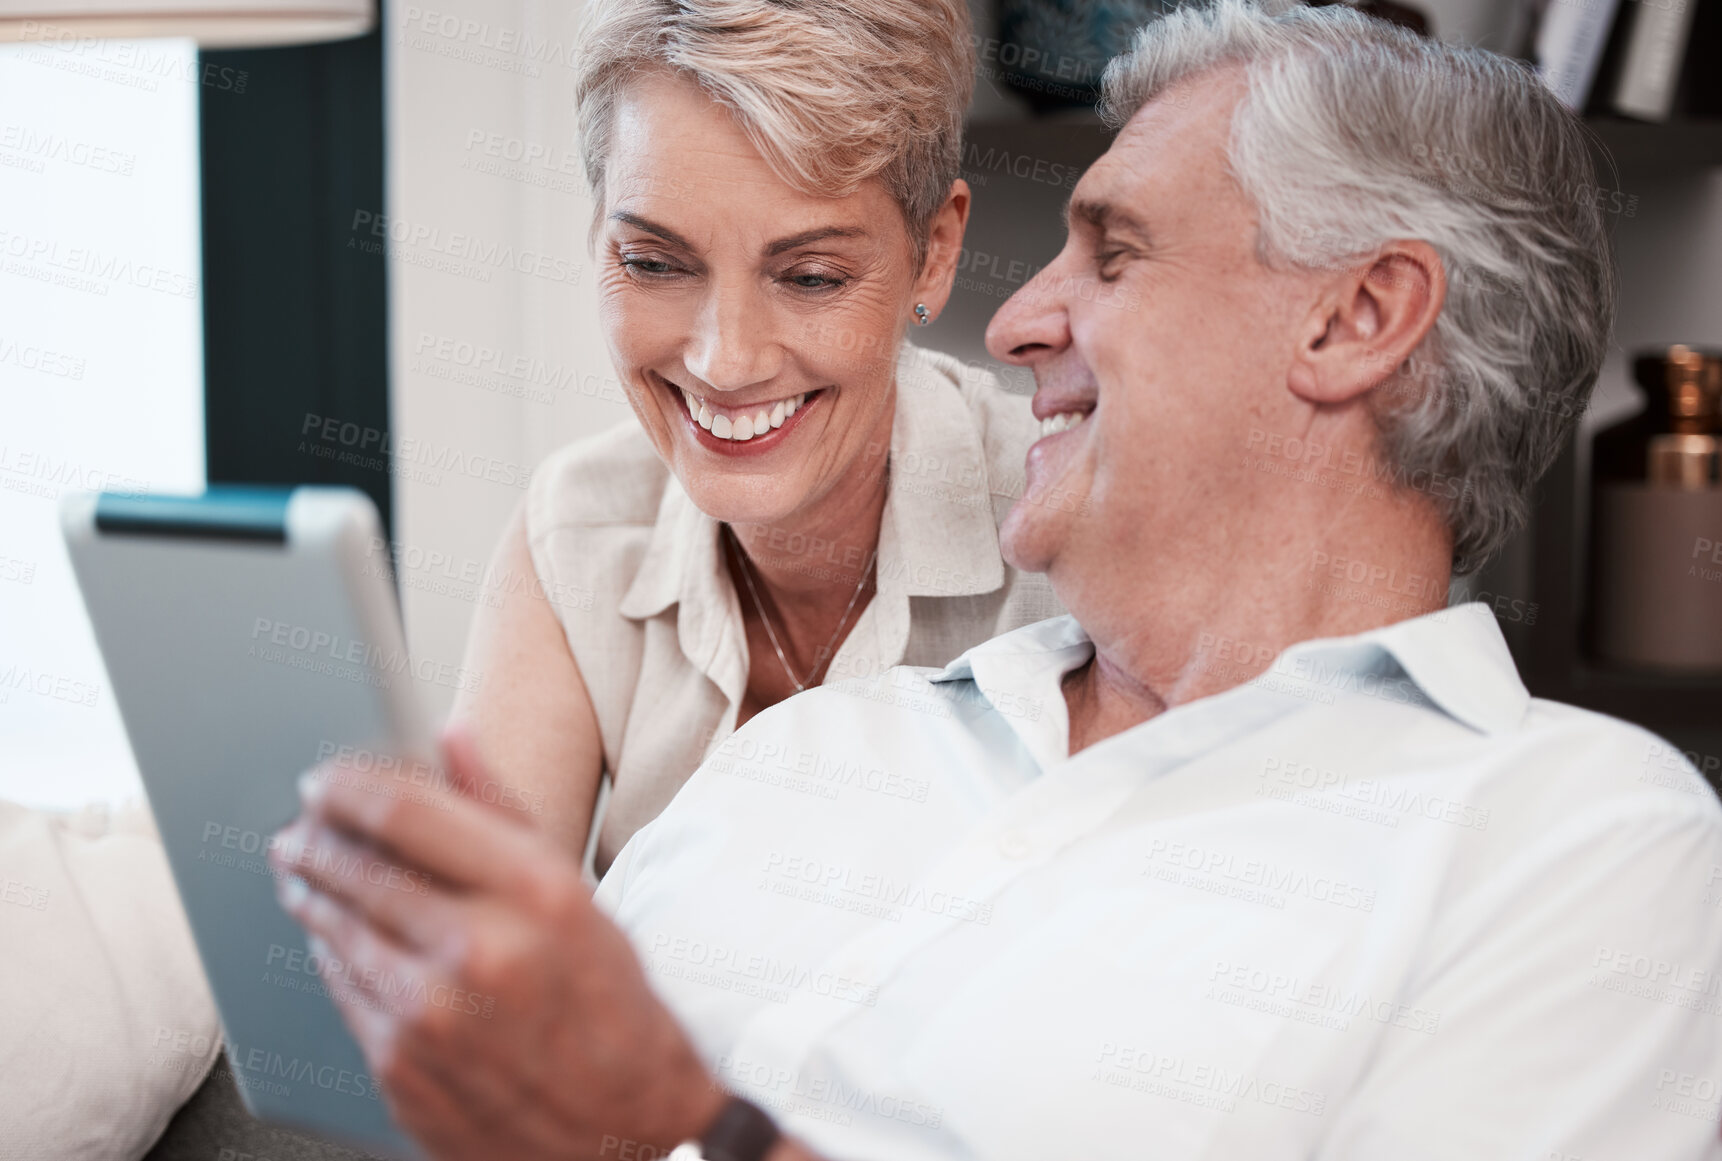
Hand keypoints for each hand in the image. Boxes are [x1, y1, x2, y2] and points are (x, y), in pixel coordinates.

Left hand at [268, 724, 725, 1159]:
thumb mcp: (580, 895)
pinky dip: (329, 953)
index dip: (347, 784)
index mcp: (533, 894)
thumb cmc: (612, 1008)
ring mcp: (431, 1016)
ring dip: (309, 891)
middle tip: (299, 823)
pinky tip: (332, 936)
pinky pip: (341, 989)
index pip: (406, 811)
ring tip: (302, 872)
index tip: (324, 777)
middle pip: (355, 867)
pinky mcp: (400, 1068)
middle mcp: (478, 950)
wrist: (625, 1134)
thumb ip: (505, 811)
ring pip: (336, 928)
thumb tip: (450, 736)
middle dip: (314, 837)